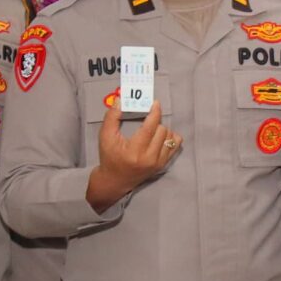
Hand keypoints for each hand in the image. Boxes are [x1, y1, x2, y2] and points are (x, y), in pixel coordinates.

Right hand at [87, 95, 177, 210]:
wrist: (114, 180)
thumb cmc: (109, 157)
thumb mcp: (105, 137)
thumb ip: (112, 117)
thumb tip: (120, 100)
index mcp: (134, 151)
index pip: (150, 127)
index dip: (155, 113)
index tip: (155, 103)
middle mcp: (149, 158)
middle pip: (162, 130)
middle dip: (155, 122)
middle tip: (146, 120)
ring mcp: (158, 163)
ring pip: (170, 136)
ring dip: (162, 129)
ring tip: (151, 130)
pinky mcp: (163, 165)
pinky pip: (175, 145)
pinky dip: (170, 137)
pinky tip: (160, 136)